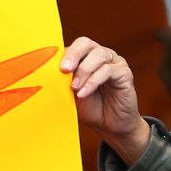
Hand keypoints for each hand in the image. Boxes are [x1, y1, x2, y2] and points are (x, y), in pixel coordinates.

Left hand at [60, 36, 150, 165]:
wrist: (110, 126)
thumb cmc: (91, 108)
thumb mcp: (71, 94)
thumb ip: (63, 82)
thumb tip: (46, 75)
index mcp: (86, 58)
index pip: (73, 46)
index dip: (63, 54)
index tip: (52, 68)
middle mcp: (100, 56)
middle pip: (86, 43)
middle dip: (73, 55)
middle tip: (64, 70)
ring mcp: (114, 63)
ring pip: (99, 55)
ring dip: (84, 71)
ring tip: (74, 88)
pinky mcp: (124, 73)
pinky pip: (108, 71)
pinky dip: (93, 81)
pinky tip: (84, 93)